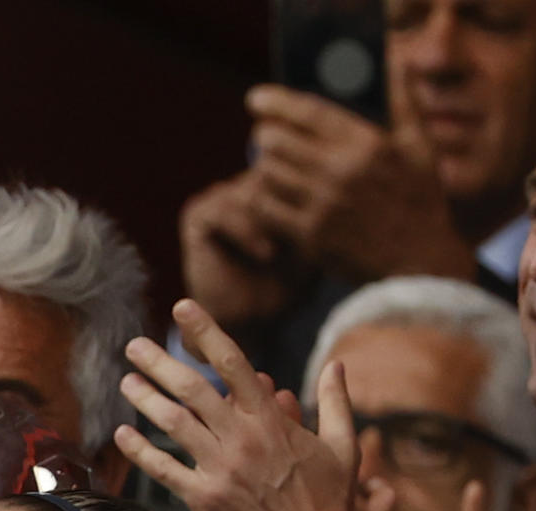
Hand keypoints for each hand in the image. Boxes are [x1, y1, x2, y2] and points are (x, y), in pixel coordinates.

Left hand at [115, 299, 358, 510]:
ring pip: (174, 424)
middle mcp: (241, 438)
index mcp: (271, 420)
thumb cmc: (329, 502)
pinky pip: (165, 470)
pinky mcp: (204, 499)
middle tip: (134, 346)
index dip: (206, 331)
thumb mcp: (344, 447)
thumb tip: (337, 365)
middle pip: (193, 388)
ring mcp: (220, 468)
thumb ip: (337, 403)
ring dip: (146, 399)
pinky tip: (123, 435)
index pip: (234, 363)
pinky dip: (141, 451)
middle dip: (159, 362)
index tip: (183, 307)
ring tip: (126, 381)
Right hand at [178, 171, 311, 332]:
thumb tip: (337, 184)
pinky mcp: (198, 215)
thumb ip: (317, 209)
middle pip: (273, 174)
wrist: (250, 321)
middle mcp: (244, 184)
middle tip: (304, 238)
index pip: (292, 165)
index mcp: (270, 184)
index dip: (309, 192)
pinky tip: (266, 254)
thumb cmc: (287, 283)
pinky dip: (247, 232)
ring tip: (284, 251)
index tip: (326, 225)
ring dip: (270, 221)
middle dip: (289, 206)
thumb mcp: (312, 241)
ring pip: (252, 191)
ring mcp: (220, 196)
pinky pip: (224, 210)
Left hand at [245, 86, 473, 283]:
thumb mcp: (421, 147)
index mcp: (367, 145)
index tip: (256, 99)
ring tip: (268, 164)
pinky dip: (261, 197)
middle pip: (278, 141)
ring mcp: (322, 206)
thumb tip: (394, 63)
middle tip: (264, 135)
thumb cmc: (420, 201)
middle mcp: (341, 173)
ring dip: (263, 165)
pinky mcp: (309, 237)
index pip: (308, 113)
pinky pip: (266, 208)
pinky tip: (267, 194)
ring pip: (268, 173)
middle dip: (265, 134)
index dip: (276, 102)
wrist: (418, 262)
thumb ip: (404, 102)